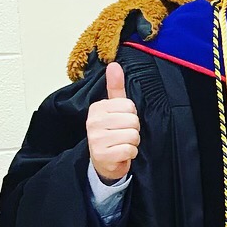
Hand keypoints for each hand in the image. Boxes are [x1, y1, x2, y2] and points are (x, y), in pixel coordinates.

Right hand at [87, 62, 139, 182]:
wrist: (104, 161)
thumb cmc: (112, 132)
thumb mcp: (114, 108)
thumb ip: (115, 87)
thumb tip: (114, 65)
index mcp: (96, 108)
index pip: (129, 106)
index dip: (131, 115)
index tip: (121, 122)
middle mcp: (93, 122)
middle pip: (133, 120)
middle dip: (133, 130)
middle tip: (122, 135)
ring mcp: (96, 139)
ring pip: (133, 135)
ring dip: (133, 142)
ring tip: (122, 144)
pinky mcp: (102, 155)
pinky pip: (130, 150)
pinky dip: (131, 153)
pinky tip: (121, 154)